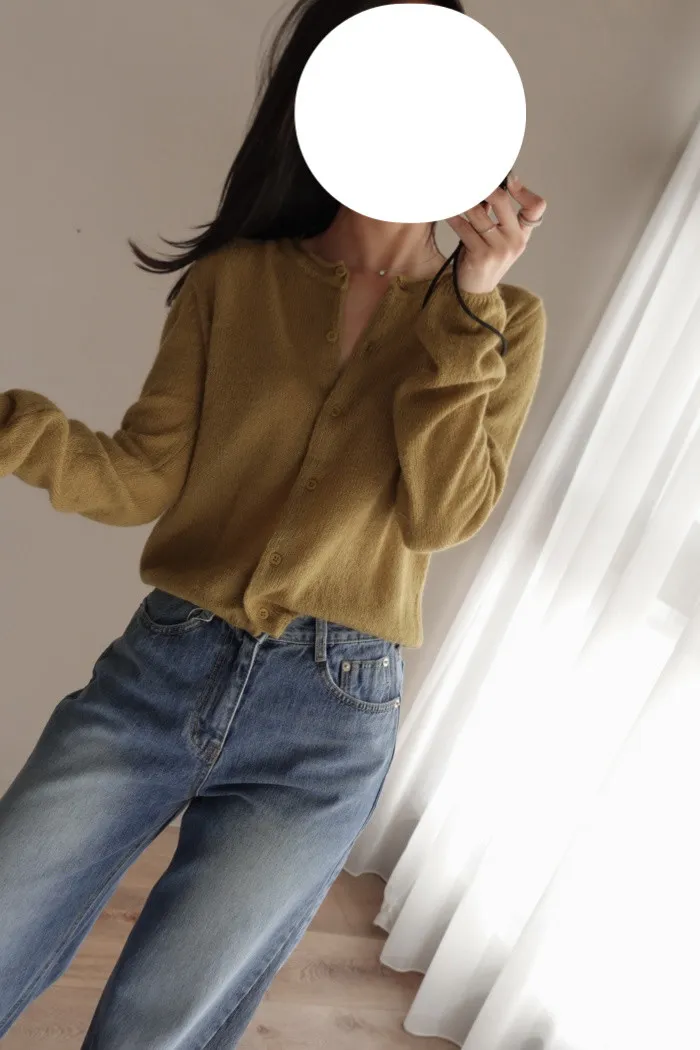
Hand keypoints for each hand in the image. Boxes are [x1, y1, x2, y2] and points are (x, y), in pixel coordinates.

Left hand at [445, 174, 546, 295]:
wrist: (475, 292)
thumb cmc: (483, 259)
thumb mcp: (496, 238)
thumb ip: (495, 214)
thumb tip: (483, 185)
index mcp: (522, 234)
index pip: (536, 207)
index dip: (523, 190)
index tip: (508, 179)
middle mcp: (515, 241)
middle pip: (502, 201)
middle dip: (482, 187)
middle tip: (467, 180)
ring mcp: (499, 249)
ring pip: (478, 213)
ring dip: (462, 201)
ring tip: (452, 192)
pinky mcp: (481, 256)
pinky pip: (464, 228)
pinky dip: (453, 217)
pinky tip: (446, 211)